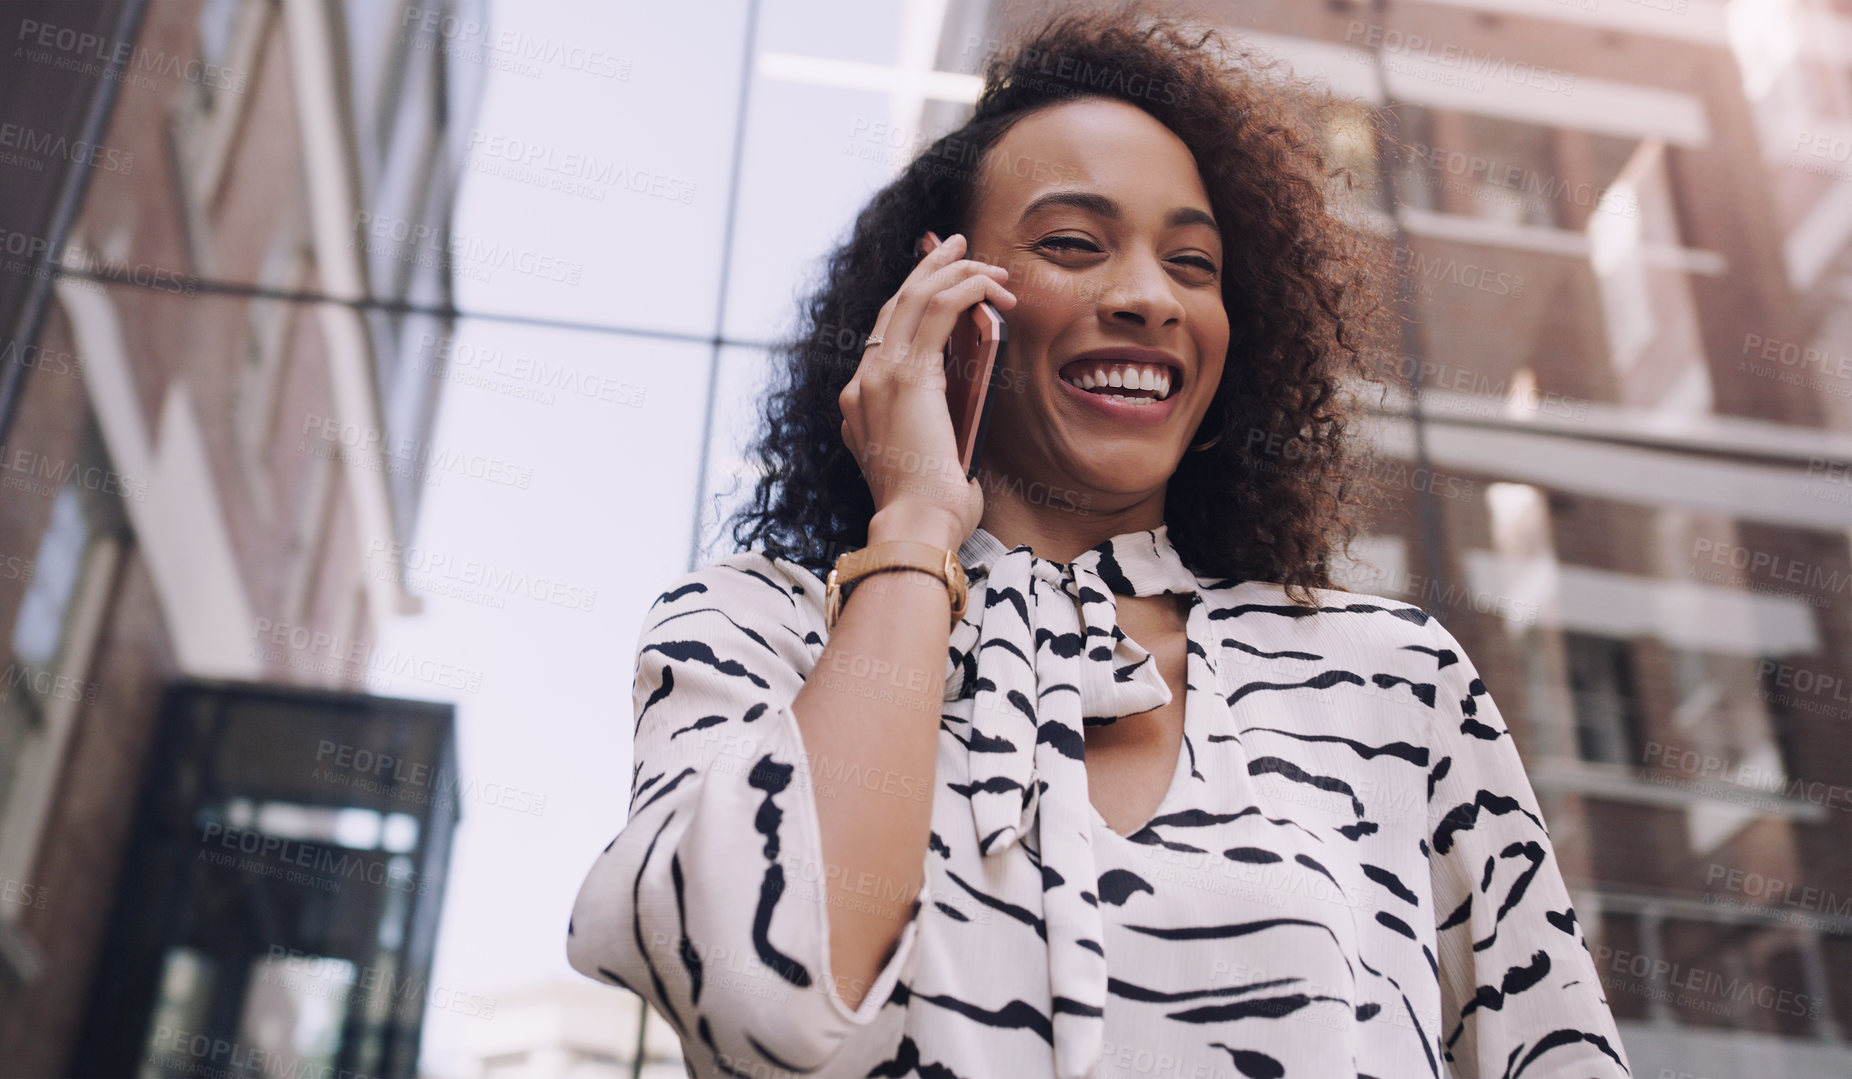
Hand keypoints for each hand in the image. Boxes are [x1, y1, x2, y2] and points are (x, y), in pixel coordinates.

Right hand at [839, 231, 1015, 548]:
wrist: (916, 525)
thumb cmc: (930, 508)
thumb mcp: (928, 458)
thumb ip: (935, 426)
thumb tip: (962, 405)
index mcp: (860, 404)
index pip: (885, 334)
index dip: (913, 298)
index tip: (939, 279)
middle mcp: (862, 383)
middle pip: (896, 305)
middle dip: (931, 268)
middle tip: (958, 246)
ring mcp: (880, 376)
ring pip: (915, 297)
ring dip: (954, 272)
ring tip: (985, 262)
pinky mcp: (908, 376)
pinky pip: (938, 311)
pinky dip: (965, 290)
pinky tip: (989, 286)